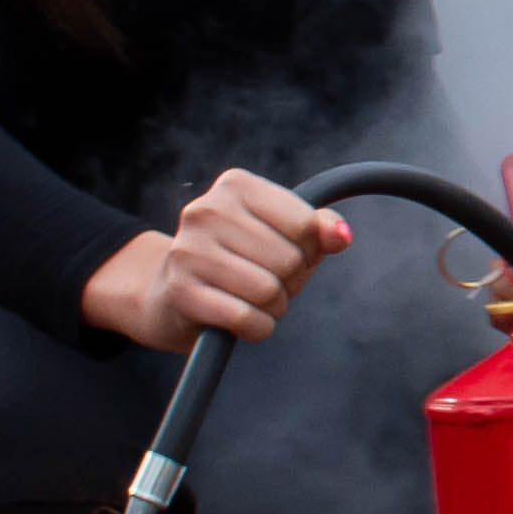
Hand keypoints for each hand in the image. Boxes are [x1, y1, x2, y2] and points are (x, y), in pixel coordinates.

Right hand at [82, 167, 348, 350]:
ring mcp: (188, 250)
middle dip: (290, 282)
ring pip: (268, 291)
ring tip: (250, 299)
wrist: (172, 295)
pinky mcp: (180, 291)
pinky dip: (257, 327)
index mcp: (236, 185)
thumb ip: (318, 230)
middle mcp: (206, 210)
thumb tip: (340, 235)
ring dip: (273, 307)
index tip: (284, 252)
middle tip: (264, 281)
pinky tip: (240, 320)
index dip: (309, 250)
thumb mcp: (283, 237)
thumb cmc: (240, 261)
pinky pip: (246, 318)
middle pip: (289, 260)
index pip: (306, 224)